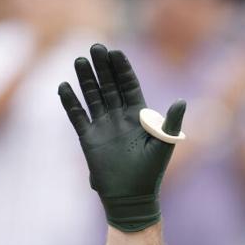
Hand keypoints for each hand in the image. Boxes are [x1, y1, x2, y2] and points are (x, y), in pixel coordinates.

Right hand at [58, 44, 185, 231]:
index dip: (122, 69)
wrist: (131, 198)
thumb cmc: (151, 173)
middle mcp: (119, 117)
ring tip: (79, 60)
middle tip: (95, 47)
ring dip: (86, 79)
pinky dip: (70, 102)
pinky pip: (77, 116)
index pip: (129, 86)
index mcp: (138, 116)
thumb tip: (181, 101)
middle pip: (109, 86)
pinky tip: (64, 87)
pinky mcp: (88, 138)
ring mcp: (103, 126)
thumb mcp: (164, 146)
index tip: (116, 52)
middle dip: (103, 67)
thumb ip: (171, 123)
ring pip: (92, 96)